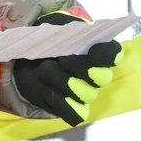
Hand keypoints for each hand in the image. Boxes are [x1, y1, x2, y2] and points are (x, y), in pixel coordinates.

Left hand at [8, 14, 122, 125]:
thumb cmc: (46, 40)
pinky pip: (76, 115)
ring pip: (86, 94)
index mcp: (98, 51)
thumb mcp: (53, 25)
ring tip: (45, 70)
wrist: (26, 60)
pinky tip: (47, 91)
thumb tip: (69, 32)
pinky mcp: (72, 110)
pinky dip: (61, 104)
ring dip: (63, 81)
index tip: (91, 51)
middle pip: (102, 77)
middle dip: (80, 67)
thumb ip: (64, 26)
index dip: (106, 55)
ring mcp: (85, 94)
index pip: (114, 55)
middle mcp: (97, 75)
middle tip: (60, 57)